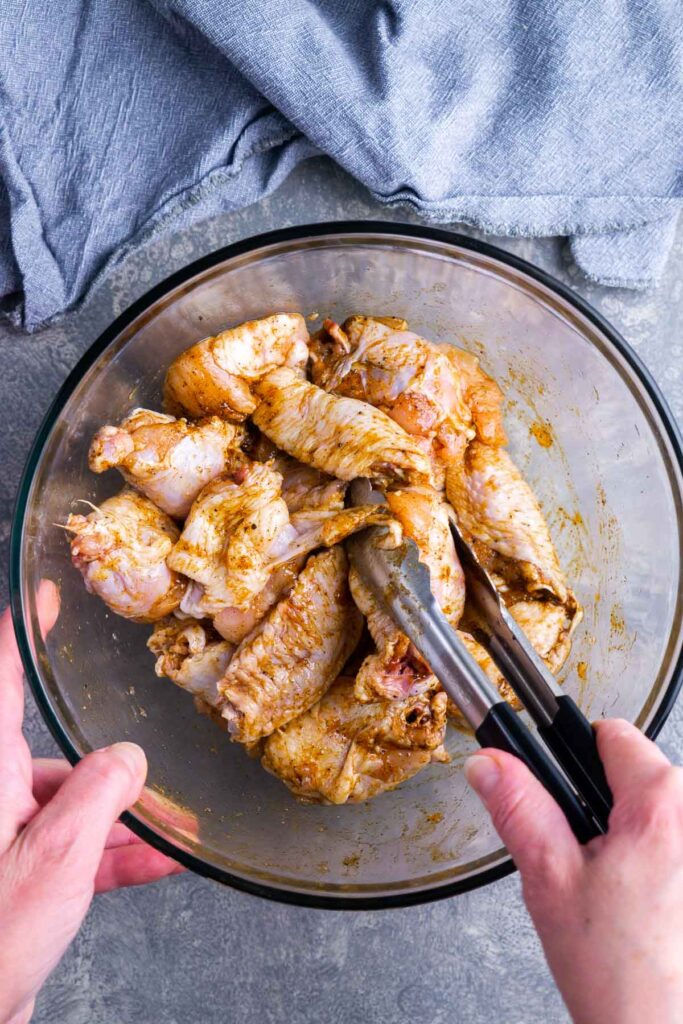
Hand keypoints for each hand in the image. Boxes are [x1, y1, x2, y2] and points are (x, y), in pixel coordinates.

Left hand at [0, 582, 182, 1023]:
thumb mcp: (57, 858)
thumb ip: (101, 794)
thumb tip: (128, 757)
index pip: (2, 677)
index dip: (22, 631)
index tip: (43, 597)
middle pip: (50, 755)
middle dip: (106, 769)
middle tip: (153, 768)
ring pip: (64, 806)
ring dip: (117, 822)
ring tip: (172, 833)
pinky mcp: (10, 872)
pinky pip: (65, 847)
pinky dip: (107, 855)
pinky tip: (156, 863)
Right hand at [466, 720, 682, 1023]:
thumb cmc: (624, 977)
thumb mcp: (549, 879)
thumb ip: (518, 808)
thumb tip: (490, 762)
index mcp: (662, 802)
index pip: (611, 734)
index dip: (572, 759)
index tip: (559, 788)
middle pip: (637, 775)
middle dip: (605, 807)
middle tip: (586, 860)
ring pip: (657, 813)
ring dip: (633, 838)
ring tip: (615, 890)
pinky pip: (675, 844)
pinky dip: (658, 863)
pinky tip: (643, 906)